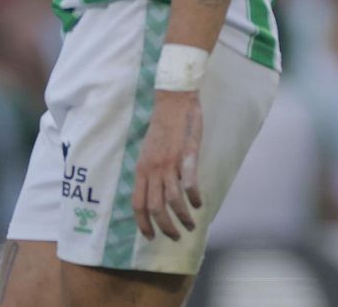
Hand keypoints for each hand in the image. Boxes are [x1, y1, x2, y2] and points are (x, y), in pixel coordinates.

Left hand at [132, 90, 203, 240]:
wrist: (174, 101)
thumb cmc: (163, 125)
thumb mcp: (149, 151)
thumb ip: (151, 171)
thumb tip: (155, 190)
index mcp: (141, 170)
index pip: (137, 204)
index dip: (143, 224)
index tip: (151, 237)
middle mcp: (152, 170)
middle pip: (155, 208)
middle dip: (165, 227)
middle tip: (175, 236)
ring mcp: (169, 164)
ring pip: (172, 200)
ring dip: (182, 217)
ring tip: (191, 225)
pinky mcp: (186, 157)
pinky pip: (189, 184)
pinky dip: (194, 198)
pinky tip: (199, 203)